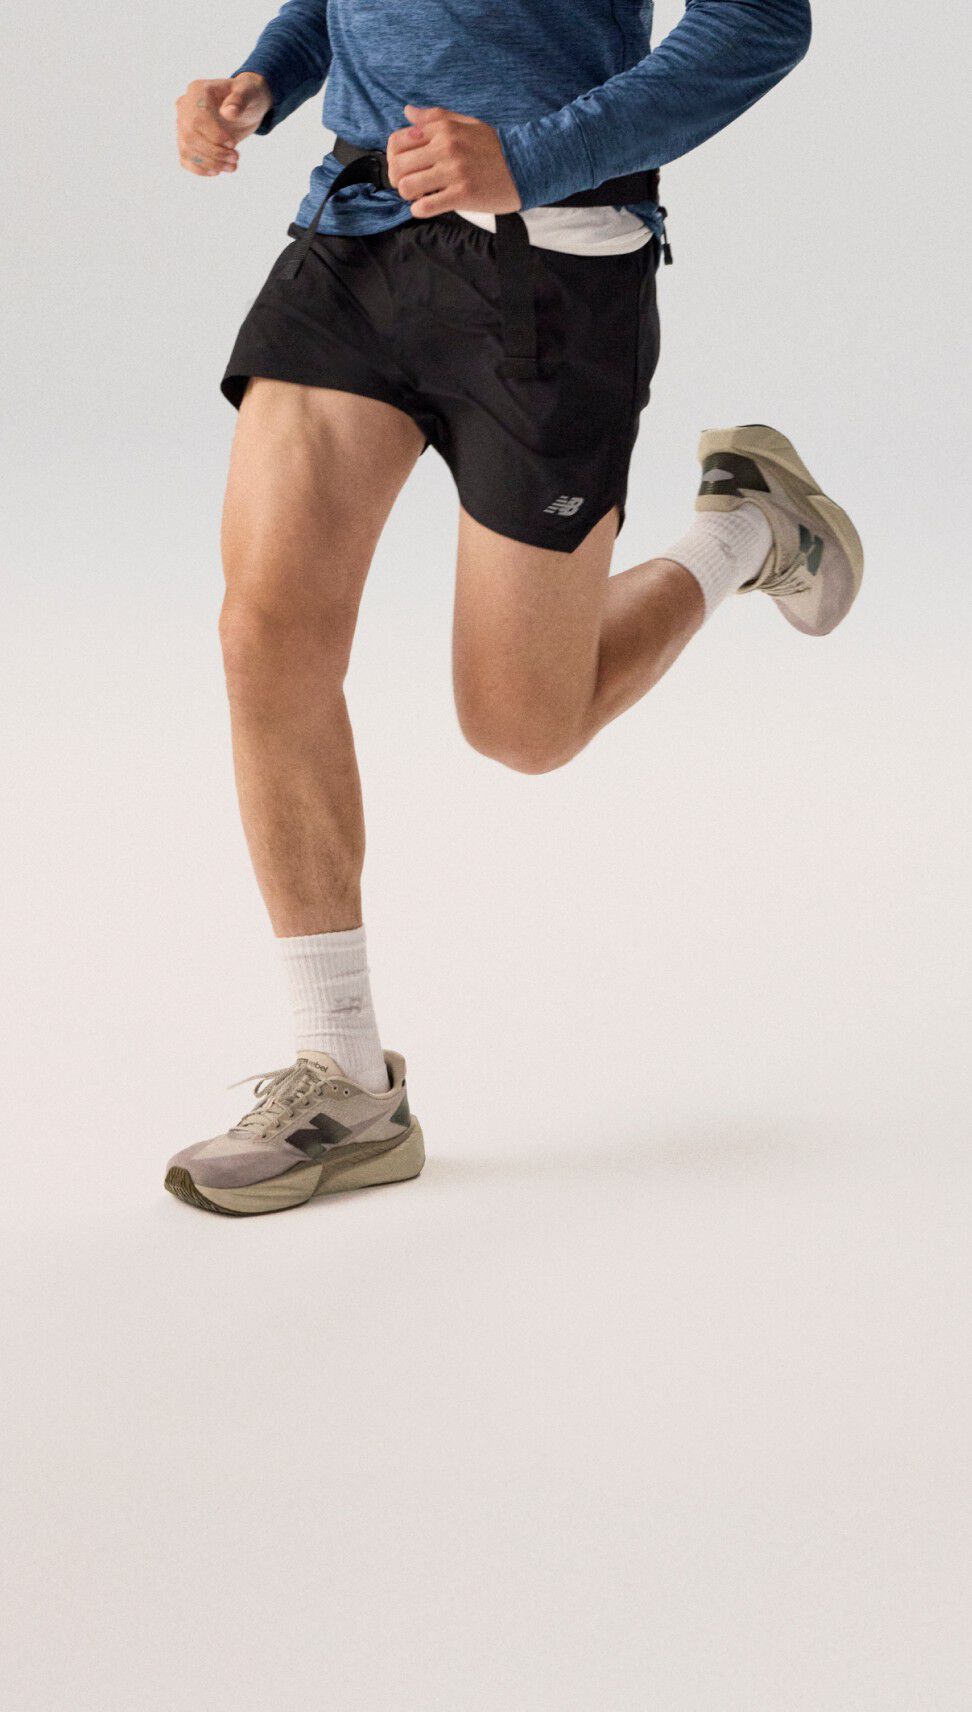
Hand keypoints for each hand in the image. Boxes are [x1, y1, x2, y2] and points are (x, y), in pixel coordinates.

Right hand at [175, 73, 271, 176]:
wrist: (245, 106)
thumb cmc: (247, 96)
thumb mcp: (249, 93)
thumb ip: (240, 99)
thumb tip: (228, 112)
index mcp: (197, 91)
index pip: (196, 118)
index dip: (214, 136)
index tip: (233, 144)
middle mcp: (185, 106)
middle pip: (190, 137)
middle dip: (214, 152)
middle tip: (235, 157)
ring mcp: (183, 124)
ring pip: (187, 150)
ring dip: (210, 163)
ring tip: (232, 166)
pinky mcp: (188, 140)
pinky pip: (185, 159)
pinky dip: (200, 169)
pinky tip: (217, 171)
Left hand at [386, 105, 521, 216]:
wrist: (526, 165)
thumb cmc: (495, 147)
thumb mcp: (466, 123)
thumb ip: (435, 118)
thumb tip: (408, 112)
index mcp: (443, 129)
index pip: (397, 141)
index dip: (393, 158)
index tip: (403, 167)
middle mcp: (446, 147)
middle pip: (398, 166)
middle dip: (397, 179)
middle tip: (409, 185)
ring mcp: (454, 172)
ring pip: (407, 186)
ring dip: (408, 196)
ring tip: (420, 196)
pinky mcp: (462, 195)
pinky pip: (426, 206)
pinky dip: (420, 210)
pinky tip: (428, 207)